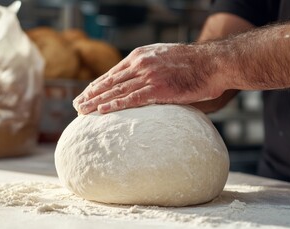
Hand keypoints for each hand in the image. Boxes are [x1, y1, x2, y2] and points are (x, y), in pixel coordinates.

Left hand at [73, 43, 225, 113]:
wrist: (213, 63)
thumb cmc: (192, 64)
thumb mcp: (165, 57)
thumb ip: (150, 68)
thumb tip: (142, 82)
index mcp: (141, 56)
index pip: (112, 73)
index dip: (97, 85)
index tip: (85, 95)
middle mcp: (140, 64)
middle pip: (110, 82)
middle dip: (91, 94)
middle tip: (76, 106)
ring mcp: (148, 76)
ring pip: (116, 91)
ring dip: (96, 101)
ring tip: (82, 111)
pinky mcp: (158, 89)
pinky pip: (131, 99)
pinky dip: (114, 105)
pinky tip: (102, 111)